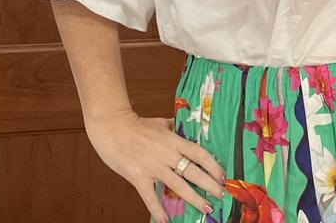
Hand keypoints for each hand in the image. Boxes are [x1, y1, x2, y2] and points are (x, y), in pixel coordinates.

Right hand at [84, 109, 225, 222]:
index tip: (223, 176)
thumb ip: (175, 128)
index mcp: (173, 140)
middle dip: (210, 185)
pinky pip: (150, 196)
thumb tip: (188, 130)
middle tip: (221, 195)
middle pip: (193, 172)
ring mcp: (153, 167)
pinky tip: (165, 221)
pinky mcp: (138, 177)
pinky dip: (157, 210)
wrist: (112, 127)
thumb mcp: (161, 122)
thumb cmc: (136, 124)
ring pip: (178, 186)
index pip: (199, 154)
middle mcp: (166, 154)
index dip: (213, 166)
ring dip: (194, 198)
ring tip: (206, 208)